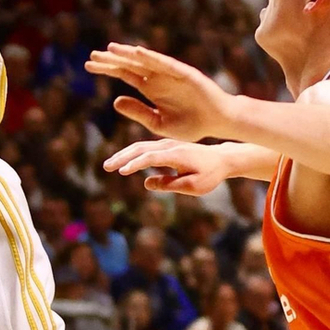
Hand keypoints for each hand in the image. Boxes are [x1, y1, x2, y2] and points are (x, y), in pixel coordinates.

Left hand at [85, 43, 232, 141]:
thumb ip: (138, 112)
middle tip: (91, 56)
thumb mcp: (158, 123)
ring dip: (127, 54)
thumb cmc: (191, 125)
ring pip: (145, 61)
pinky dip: (151, 57)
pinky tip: (136, 52)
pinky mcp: (184, 74)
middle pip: (130, 65)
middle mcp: (158, 77)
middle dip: (111, 60)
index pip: (124, 74)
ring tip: (109, 49)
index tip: (87, 66)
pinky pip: (165, 64)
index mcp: (151, 88)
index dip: (107, 69)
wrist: (218, 123)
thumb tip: (114, 101)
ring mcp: (171, 74)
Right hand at [103, 137, 230, 195]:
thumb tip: (147, 183)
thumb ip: (170, 185)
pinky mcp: (166, 146)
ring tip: (109, 165)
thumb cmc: (210, 174)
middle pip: (140, 148)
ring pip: (140, 146)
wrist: (222, 158)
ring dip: (123, 155)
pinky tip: (122, 161)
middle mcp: (170, 146)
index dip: (136, 164)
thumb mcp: (194, 185)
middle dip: (122, 157)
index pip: (151, 157)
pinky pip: (145, 148)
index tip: (122, 172)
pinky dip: (131, 153)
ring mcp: (167, 144)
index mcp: (177, 154)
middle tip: (106, 167)